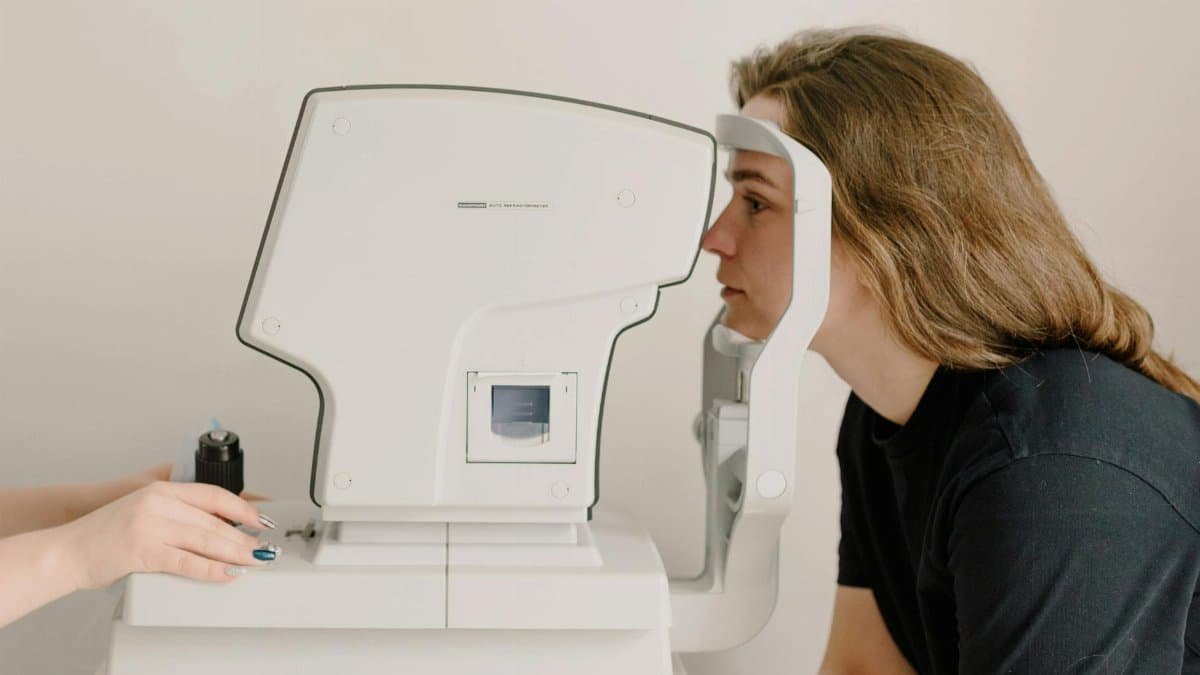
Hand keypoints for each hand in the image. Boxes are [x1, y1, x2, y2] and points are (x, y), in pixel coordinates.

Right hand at [55, 481, 272, 589]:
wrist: (67, 550)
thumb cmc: (105, 535)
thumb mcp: (144, 509)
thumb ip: (176, 511)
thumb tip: (217, 526)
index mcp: (162, 490)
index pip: (214, 495)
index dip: (243, 508)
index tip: (262, 520)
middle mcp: (159, 504)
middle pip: (214, 520)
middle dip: (244, 537)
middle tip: (264, 549)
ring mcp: (150, 526)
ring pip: (206, 540)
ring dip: (236, 553)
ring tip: (255, 562)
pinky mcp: (143, 551)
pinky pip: (187, 561)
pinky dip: (211, 569)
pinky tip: (228, 574)